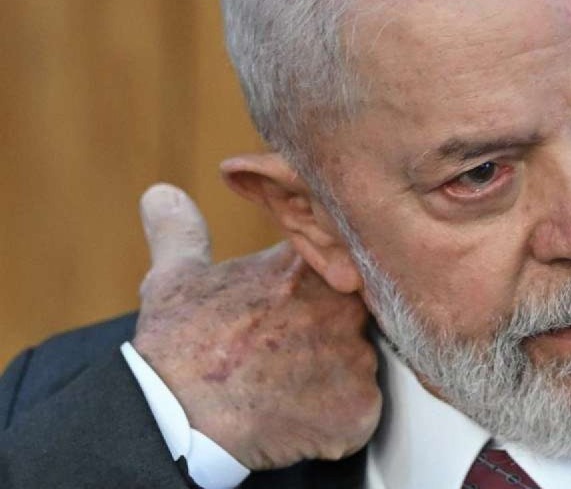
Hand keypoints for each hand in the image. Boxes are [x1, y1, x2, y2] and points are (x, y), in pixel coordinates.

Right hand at [131, 184, 380, 469]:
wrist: (175, 420)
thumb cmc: (176, 349)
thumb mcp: (174, 279)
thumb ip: (180, 230)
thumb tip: (162, 196)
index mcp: (307, 266)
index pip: (338, 264)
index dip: (315, 290)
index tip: (286, 311)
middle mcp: (343, 304)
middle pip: (352, 315)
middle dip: (325, 333)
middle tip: (281, 353)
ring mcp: (356, 355)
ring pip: (359, 363)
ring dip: (331, 377)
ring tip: (283, 388)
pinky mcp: (361, 406)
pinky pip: (361, 410)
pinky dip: (335, 418)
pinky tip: (297, 417)